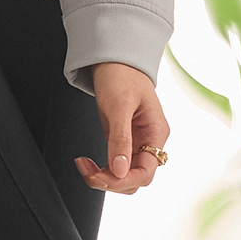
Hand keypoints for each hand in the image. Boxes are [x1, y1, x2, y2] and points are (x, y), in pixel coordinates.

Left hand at [77, 64, 169, 194]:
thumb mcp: (119, 105)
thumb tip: (120, 170)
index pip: (146, 173)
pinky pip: (115, 165)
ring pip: (124, 176)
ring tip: (84, 166)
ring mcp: (136, 142)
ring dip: (104, 177)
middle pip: (135, 179)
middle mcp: (149, 141)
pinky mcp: (122, 140)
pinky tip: (88, 163)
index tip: (102, 177)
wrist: (114, 58)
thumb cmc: (122, 74)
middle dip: (111, 181)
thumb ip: (120, 139)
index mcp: (156, 133)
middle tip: (88, 171)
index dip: (123, 181)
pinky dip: (101, 169)